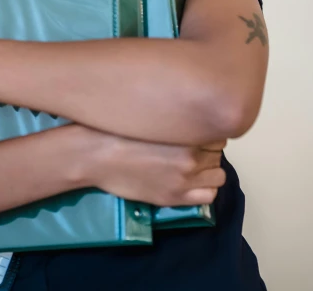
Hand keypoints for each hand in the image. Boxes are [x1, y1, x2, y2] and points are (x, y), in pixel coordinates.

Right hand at [84, 127, 225, 206]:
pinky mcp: (174, 198)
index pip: (217, 131)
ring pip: (218, 174)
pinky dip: (204, 188)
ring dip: (208, 168)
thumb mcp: (151, 113)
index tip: (194, 130)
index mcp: (187, 130)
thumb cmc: (116, 128)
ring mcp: (184, 179)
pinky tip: (190, 180)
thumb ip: (176, 116)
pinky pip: (209, 195)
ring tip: (190, 163)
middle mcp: (191, 156)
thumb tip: (193, 114)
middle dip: (207, 147)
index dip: (206, 130)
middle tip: (188, 145)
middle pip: (218, 152)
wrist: (94, 154)